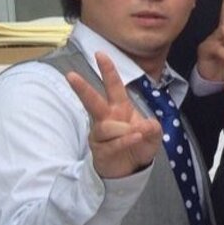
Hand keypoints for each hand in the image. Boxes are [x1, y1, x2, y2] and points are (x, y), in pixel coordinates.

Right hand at [66, 52, 163, 178]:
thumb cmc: (138, 145)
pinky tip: (135, 137)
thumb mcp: (153, 134)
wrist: (130, 170)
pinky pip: (112, 143)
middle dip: (83, 88)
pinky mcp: (99, 150)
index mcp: (119, 108)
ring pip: (106, 126)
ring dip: (125, 130)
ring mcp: (100, 135)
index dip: (108, 71)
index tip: (100, 54)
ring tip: (137, 135)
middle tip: (70, 75)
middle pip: (93, 101)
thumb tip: (147, 124)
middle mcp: (106, 119)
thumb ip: (153, 127)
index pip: (114, 86)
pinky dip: (125, 140)